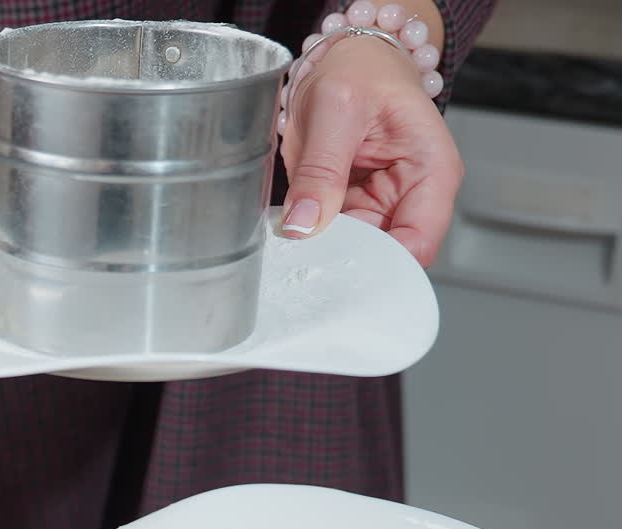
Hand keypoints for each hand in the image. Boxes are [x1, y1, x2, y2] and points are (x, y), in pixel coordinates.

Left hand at [280, 36, 463, 266]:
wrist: (351, 61)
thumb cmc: (363, 70)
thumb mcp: (337, 107)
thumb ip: (321, 168)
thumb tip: (304, 224)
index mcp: (433, 172)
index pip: (418, 241)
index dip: (383, 262)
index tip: (341, 265)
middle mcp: (414, 198)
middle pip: (387, 256)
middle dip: (349, 260)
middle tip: (308, 254)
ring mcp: (384, 208)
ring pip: (357, 254)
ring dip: (327, 251)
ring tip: (299, 237)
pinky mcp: (356, 211)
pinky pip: (335, 239)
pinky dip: (315, 239)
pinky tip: (298, 231)